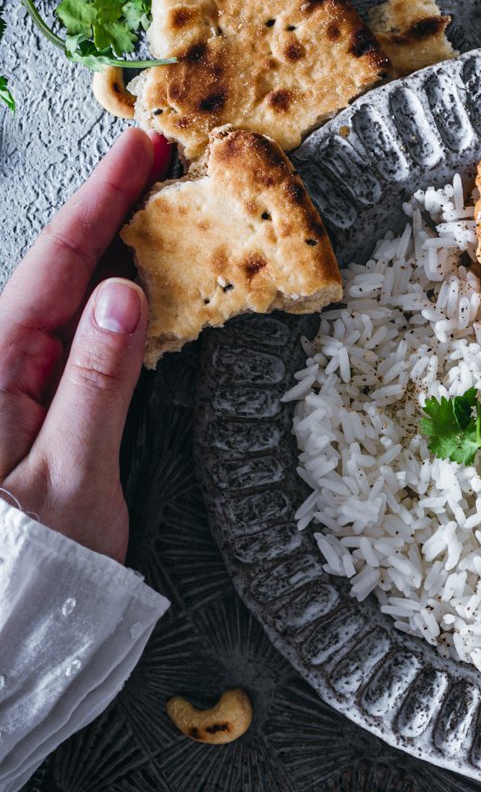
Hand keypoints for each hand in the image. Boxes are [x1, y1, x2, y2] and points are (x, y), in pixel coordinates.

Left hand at [0, 128, 167, 562]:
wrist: (1, 643)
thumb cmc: (24, 576)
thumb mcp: (71, 484)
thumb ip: (97, 385)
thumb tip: (124, 295)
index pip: (54, 265)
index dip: (100, 201)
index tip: (139, 148)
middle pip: (51, 272)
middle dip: (104, 211)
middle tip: (154, 159)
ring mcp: (4, 396)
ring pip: (56, 305)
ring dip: (104, 255)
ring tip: (149, 209)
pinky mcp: (20, 420)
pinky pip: (62, 345)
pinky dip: (100, 307)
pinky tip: (129, 292)